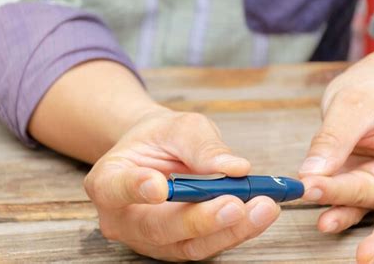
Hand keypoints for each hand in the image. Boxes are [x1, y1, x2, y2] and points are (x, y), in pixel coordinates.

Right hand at [84, 108, 279, 260]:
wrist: (161, 153)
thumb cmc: (163, 138)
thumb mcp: (179, 127)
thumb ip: (201, 145)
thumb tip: (235, 168)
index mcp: (109, 180)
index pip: (115, 189)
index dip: (135, 190)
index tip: (159, 186)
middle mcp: (124, 218)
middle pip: (159, 228)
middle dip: (201, 219)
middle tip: (235, 204)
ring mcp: (150, 239)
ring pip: (189, 245)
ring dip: (230, 229)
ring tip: (264, 207)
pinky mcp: (178, 246)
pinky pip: (208, 244)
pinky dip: (237, 230)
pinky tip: (260, 212)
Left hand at [298, 60, 373, 262]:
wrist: (365, 87)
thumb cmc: (372, 91)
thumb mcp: (353, 105)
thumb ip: (335, 138)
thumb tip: (312, 172)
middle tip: (368, 254)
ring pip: (369, 205)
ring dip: (346, 213)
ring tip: (326, 222)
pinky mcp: (358, 183)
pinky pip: (348, 202)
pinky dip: (335, 209)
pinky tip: (323, 218)